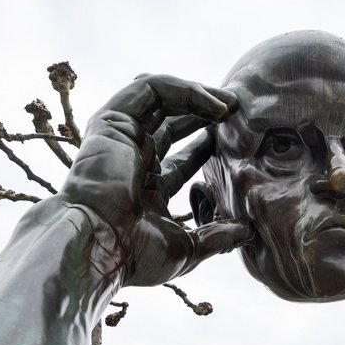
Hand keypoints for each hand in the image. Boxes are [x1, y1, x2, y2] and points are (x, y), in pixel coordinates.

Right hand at [61, 74, 253, 286]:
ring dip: (199, 96)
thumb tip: (247, 233)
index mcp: (145, 188)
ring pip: (162, 100)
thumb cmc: (134, 254)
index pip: (181, 158)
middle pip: (172, 122)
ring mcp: (121, 137)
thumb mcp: (186, 248)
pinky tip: (213, 106)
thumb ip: (216, 237)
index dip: (208, 146)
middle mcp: (131, 158)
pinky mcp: (113, 120)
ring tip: (231, 104)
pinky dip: (184, 90)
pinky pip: (150, 89)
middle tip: (239, 112)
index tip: (239, 140)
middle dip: (206, 113)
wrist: (98, 245)